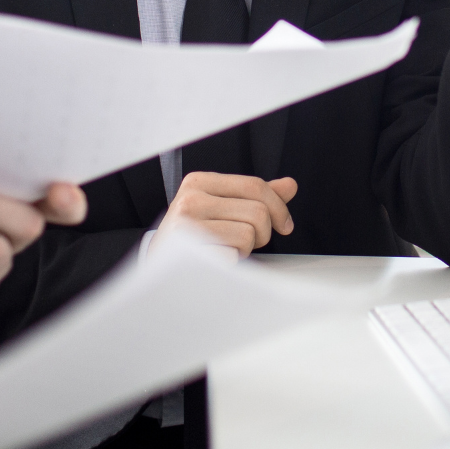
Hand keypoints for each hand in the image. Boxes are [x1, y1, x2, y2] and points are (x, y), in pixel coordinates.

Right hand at [154, 172, 296, 257]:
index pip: (254, 186)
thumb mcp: (221, 206)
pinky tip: (217, 260)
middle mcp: (190, 200)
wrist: (159, 266)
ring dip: (245, 249)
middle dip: (261, 233)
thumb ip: (254, 196)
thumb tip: (289, 185)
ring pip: (248, 235)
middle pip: (257, 212)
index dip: (279, 207)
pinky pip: (233, 257)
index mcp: (199, 182)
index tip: (285, 225)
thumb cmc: (194, 234)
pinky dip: (232, 262)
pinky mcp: (188, 255)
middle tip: (246, 242)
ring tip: (226, 249)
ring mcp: (187, 228)